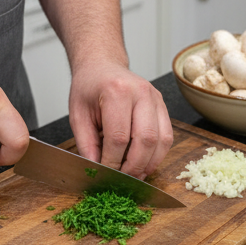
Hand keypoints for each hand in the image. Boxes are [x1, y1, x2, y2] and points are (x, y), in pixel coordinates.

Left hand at [68, 60, 173, 177]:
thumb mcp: (78, 114)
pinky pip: (167, 137)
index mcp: (116, 91)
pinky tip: (146, 163)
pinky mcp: (163, 106)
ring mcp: (156, 99)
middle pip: (145, 140)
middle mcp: (141, 93)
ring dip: (149, 163)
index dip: (113, 161)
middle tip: (124, 179)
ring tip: (136, 174)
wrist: (102, 66)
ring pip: (161, 141)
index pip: (119, 137)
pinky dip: (158, 155)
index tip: (106, 173)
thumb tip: (97, 169)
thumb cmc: (89, 88)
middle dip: (134, 165)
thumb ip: (86, 143)